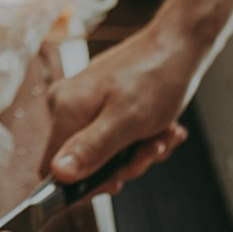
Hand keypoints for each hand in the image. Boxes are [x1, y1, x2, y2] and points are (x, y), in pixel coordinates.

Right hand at [42, 22, 199, 191]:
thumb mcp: (128, 120)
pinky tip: (161, 128)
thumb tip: (59, 174)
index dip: (84, 185)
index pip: (53, 169)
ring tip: (163, 134)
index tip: (118, 181)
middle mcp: (66, 106)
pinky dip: (140, 139)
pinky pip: (114, 138)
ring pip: (104, 154)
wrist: (178, 46)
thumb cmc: (157, 76)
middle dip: (125, 164)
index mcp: (66, 109)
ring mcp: (82, 104)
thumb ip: (92, 149)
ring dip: (139, 152)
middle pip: (84, 164)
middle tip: (152, 148)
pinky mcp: (98, 104)